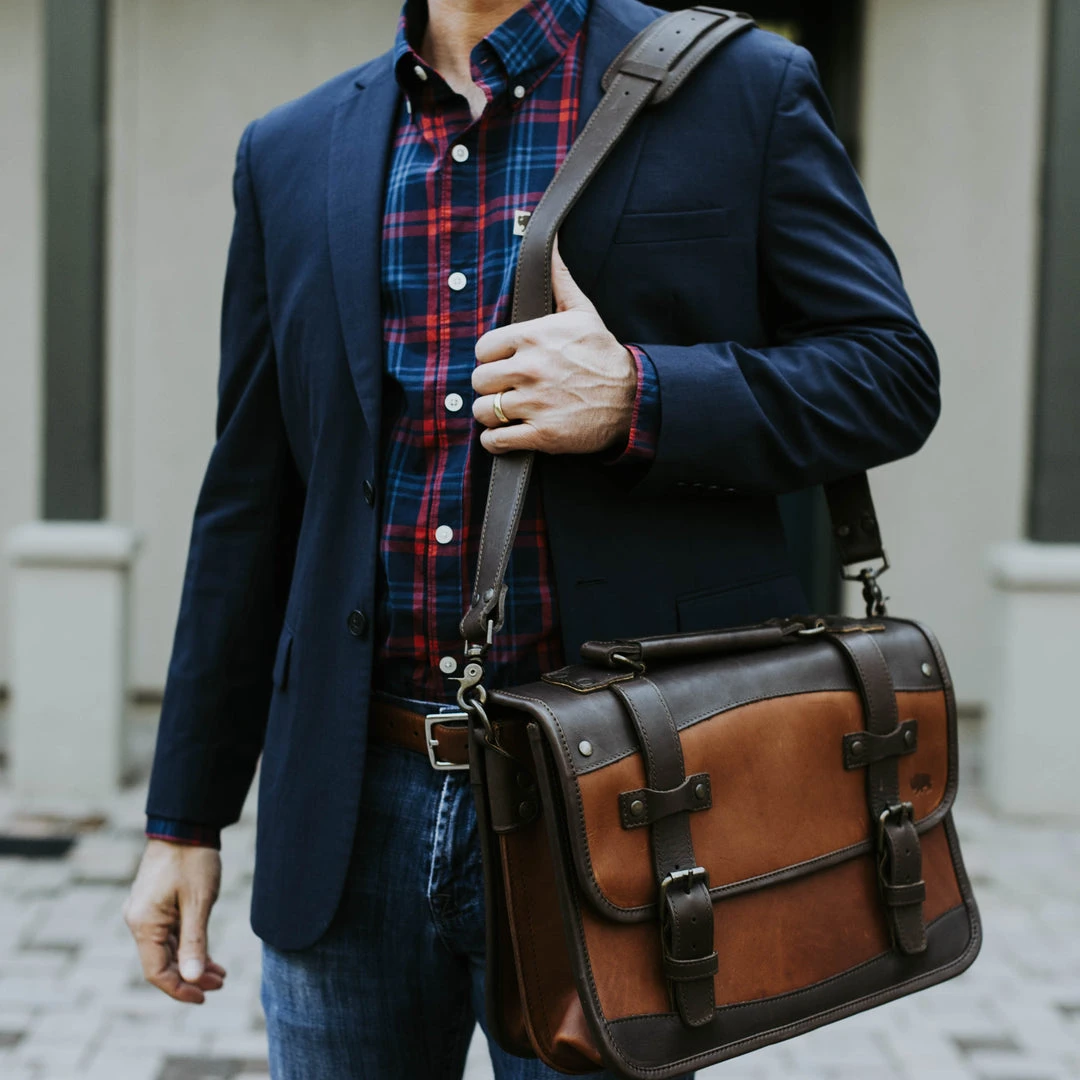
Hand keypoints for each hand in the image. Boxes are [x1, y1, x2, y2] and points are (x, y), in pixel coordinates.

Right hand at [122, 839, 226, 1003]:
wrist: (185, 825)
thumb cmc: (193, 860)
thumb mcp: (199, 903)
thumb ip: (194, 942)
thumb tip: (191, 978)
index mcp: (144, 924)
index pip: (157, 971)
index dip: (179, 989)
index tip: (204, 996)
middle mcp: (139, 921)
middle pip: (162, 962)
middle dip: (191, 976)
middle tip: (220, 983)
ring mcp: (146, 913)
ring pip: (167, 950)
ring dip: (192, 962)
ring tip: (220, 973)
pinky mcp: (155, 905)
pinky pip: (169, 935)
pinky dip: (188, 946)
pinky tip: (208, 955)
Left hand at [472, 236, 636, 454]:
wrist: (633, 398)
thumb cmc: (603, 355)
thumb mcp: (583, 311)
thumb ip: (559, 280)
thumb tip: (550, 244)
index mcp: (533, 337)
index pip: (482, 349)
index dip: (491, 359)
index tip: (503, 365)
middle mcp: (530, 369)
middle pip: (479, 381)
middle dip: (490, 387)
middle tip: (506, 390)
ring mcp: (535, 403)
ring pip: (483, 411)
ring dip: (491, 415)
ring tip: (507, 413)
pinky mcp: (542, 435)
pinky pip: (496, 441)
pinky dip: (496, 442)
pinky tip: (508, 435)